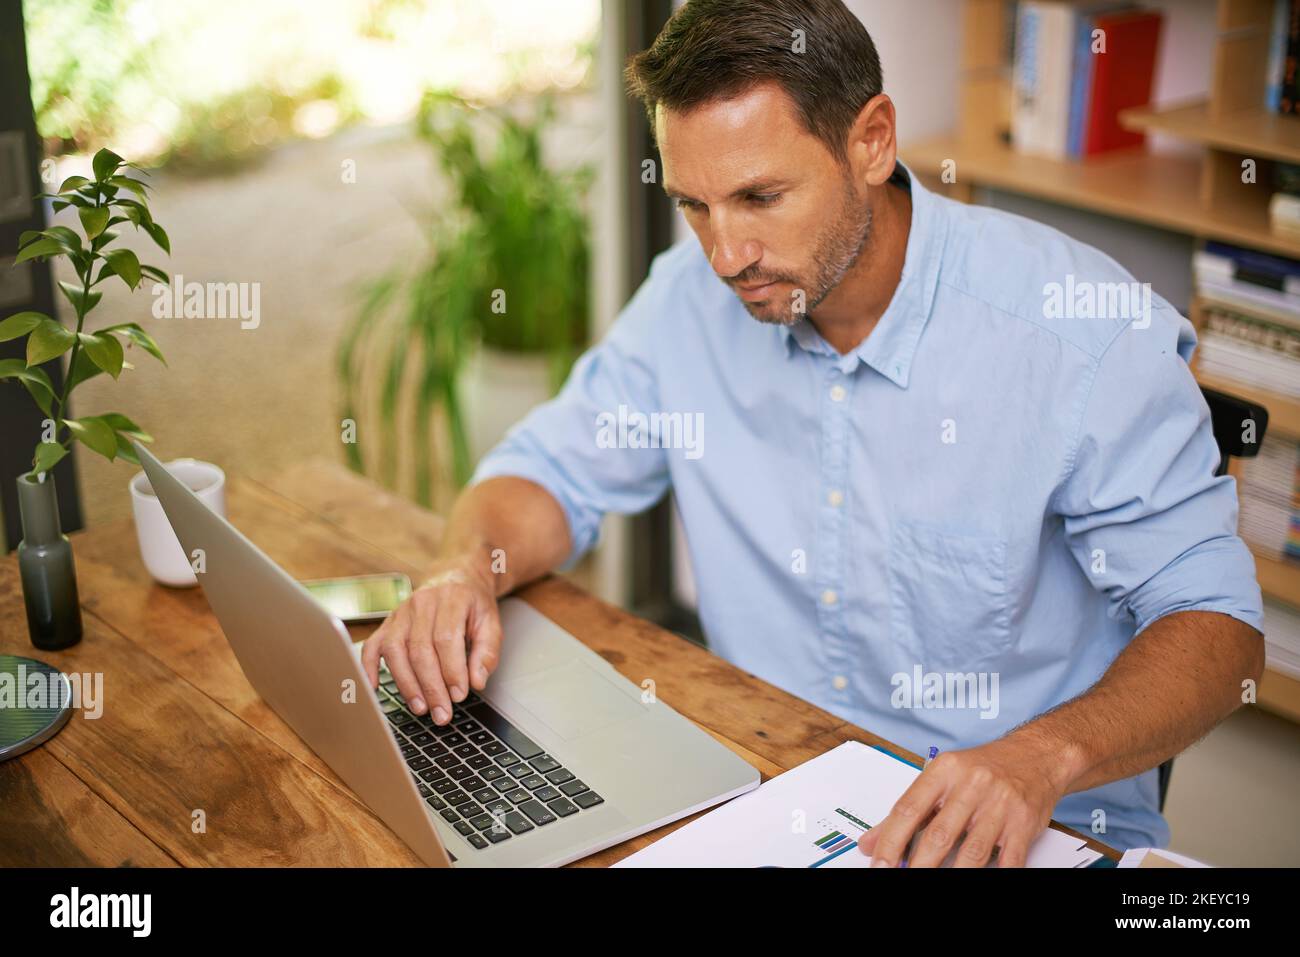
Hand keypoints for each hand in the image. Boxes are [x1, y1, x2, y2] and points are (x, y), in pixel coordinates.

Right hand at [360, 555, 501, 724]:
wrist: (458, 577)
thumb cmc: (474, 604)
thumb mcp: (491, 622)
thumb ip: (487, 652)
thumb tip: (476, 682)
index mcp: (451, 599)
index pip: (446, 639)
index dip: (451, 670)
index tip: (459, 695)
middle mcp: (421, 603)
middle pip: (419, 649)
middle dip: (430, 686)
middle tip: (441, 713)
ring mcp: (401, 612)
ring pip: (395, 650)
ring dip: (406, 684)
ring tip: (420, 708)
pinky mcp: (388, 622)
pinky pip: (372, 645)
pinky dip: (370, 668)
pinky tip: (375, 688)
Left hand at [857, 735, 1070, 867]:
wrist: (1036, 756)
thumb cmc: (984, 768)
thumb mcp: (941, 778)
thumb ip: (908, 811)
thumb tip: (871, 842)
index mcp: (944, 770)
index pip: (908, 809)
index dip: (890, 841)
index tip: (879, 863)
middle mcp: (972, 785)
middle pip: (939, 834)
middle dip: (919, 865)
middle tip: (903, 878)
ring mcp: (1000, 805)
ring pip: (972, 851)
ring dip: (952, 874)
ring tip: (936, 883)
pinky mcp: (1023, 824)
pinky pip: (1008, 860)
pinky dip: (994, 874)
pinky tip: (980, 879)